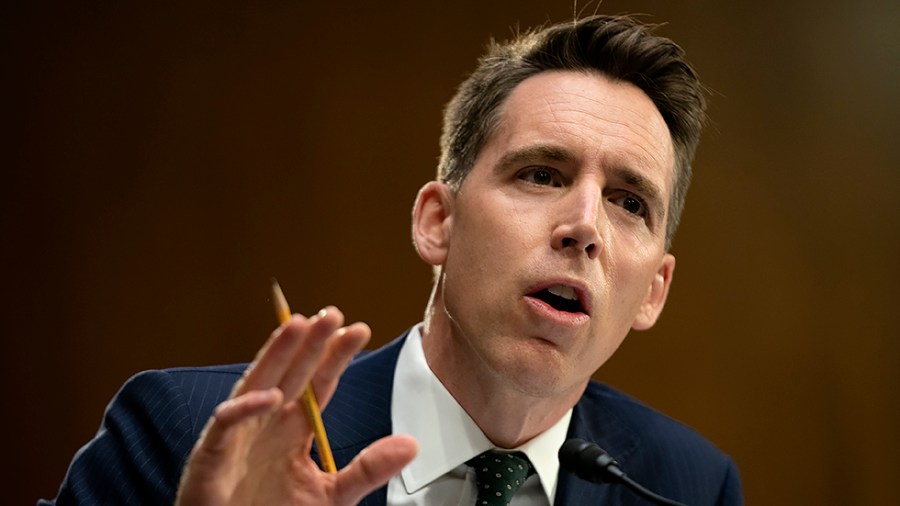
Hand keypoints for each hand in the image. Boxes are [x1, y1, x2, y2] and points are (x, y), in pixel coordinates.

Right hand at [175, 307, 417, 505]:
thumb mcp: (333, 494)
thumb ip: (367, 468)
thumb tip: (411, 444)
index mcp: (293, 429)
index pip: (318, 383)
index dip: (335, 356)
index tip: (359, 330)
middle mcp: (267, 424)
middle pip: (291, 373)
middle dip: (310, 342)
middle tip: (332, 314)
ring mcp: (238, 437)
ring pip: (256, 384)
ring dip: (276, 354)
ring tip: (296, 325)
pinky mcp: (212, 458)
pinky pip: (225, 426)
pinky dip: (244, 410)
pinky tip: (270, 396)